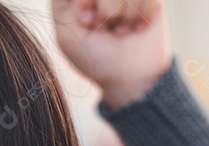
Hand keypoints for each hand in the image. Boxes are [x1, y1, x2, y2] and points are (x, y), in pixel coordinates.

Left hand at [52, 0, 171, 109]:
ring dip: (126, 16)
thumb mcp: (69, 37)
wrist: (130, 76)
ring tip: (121, 31)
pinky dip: (142, 16)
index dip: (85, 2)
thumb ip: (65, 7)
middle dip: (108, 8)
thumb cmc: (96, 58)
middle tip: (105, 29)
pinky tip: (136, 28)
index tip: (86, 21)